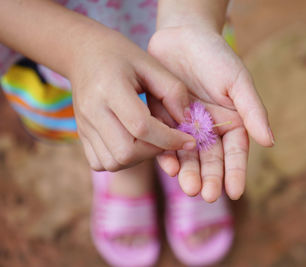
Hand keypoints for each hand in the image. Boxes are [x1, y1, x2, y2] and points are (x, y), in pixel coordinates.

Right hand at [70, 28, 195, 170]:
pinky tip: (133, 143)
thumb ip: (173, 91)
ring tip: (150, 139)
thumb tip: (186, 122)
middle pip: (126, 152)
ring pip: (113, 162)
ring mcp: (83, 126)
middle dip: (154, 151)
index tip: (189, 140)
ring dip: (139, 158)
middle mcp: (92, 111)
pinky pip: (100, 163)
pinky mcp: (82, 135)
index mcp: (109, 88)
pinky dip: (122, 161)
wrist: (84, 53)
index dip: (170, 139)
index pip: (141, 127)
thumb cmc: (122, 56)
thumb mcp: (152, 64)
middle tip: (167, 138)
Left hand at [148, 26, 273, 201]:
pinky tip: (169, 167)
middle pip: (211, 160)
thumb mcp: (238, 81)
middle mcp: (209, 130)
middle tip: (206, 194)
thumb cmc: (216, 56)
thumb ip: (253, 111)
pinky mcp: (163, 120)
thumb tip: (270, 142)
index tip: (235, 192)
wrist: (182, 35)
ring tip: (188, 187)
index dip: (236, 173)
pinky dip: (167, 155)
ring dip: (189, 173)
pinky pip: (164, 142)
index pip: (236, 154)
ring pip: (188, 156)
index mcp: (232, 123)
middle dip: (209, 178)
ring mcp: (185, 127)